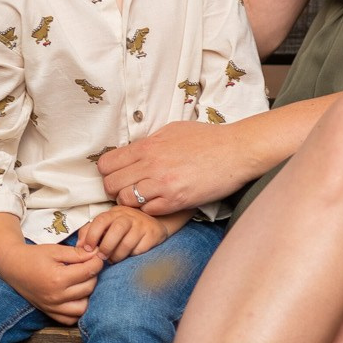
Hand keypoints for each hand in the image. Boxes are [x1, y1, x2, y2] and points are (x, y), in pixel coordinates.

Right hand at [0, 241, 101, 323]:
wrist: (13, 267)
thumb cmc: (34, 256)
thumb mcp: (55, 250)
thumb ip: (77, 253)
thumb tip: (97, 255)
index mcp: (58, 278)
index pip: (88, 272)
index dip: (97, 262)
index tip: (97, 257)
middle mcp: (56, 296)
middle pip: (88, 288)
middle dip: (93, 275)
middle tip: (89, 266)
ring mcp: (53, 307)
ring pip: (83, 307)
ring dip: (87, 294)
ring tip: (82, 282)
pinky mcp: (49, 313)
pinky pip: (70, 319)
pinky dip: (76, 310)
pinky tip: (76, 297)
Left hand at [77, 205, 171, 262]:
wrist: (152, 223)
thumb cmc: (123, 227)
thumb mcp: (107, 225)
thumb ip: (90, 232)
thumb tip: (79, 247)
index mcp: (113, 213)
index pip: (101, 220)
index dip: (92, 235)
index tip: (87, 249)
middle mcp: (128, 216)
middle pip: (116, 230)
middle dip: (106, 247)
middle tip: (102, 258)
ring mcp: (141, 225)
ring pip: (127, 242)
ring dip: (117, 255)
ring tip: (113, 259)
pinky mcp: (152, 235)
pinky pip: (140, 249)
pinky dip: (132, 256)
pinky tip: (128, 256)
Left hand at [98, 119, 254, 212]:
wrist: (235, 151)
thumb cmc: (207, 139)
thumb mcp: (172, 131)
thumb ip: (149, 142)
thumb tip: (133, 150)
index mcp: (147, 146)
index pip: (106, 164)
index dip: (109, 171)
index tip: (118, 173)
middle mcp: (150, 165)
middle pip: (110, 184)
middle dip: (115, 188)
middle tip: (128, 188)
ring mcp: (162, 185)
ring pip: (125, 200)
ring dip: (131, 201)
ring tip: (144, 197)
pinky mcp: (175, 201)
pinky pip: (147, 211)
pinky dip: (150, 209)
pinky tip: (160, 202)